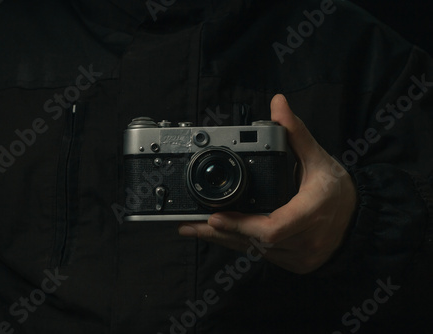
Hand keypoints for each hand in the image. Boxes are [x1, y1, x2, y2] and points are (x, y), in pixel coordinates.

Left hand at [178, 94, 356, 273]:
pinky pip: (260, 255)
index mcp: (311, 213)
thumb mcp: (319, 159)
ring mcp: (297, 256)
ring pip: (254, 251)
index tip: (215, 217)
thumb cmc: (338, 191)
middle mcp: (304, 240)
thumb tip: (278, 104)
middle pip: (254, 243)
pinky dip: (239, 243)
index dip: (241, 225)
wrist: (359, 221)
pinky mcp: (292, 262)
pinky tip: (220, 234)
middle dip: (220, 232)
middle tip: (190, 223)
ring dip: (224, 238)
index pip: (272, 228)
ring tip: (194, 228)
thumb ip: (295, 132)